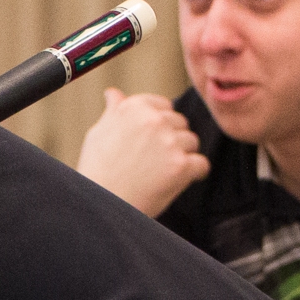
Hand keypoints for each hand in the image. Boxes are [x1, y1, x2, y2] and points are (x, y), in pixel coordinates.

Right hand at [77, 87, 207, 214]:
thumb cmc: (97, 171)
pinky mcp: (181, 165)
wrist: (101, 205)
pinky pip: (201, 164)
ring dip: (183, 157)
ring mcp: (169, 142)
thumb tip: (114, 93)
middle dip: (173, 140)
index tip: (151, 142)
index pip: (164, 107)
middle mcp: (154, 120)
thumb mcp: (98, 133)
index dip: (161, 126)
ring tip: (161, 173)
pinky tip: (176, 182)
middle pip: (180, 123)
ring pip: (192, 143)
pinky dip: (193, 174)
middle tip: (154, 161)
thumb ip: (114, 111)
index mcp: (134, 107)